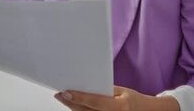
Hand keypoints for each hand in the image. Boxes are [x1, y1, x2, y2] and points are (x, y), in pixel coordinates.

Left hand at [54, 86, 178, 110]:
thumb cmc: (134, 101)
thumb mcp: (122, 91)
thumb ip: (105, 90)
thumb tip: (86, 85)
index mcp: (119, 108)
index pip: (94, 102)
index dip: (78, 97)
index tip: (65, 92)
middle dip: (71, 102)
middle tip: (59, 94)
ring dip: (74, 107)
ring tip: (65, 98)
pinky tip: (75, 105)